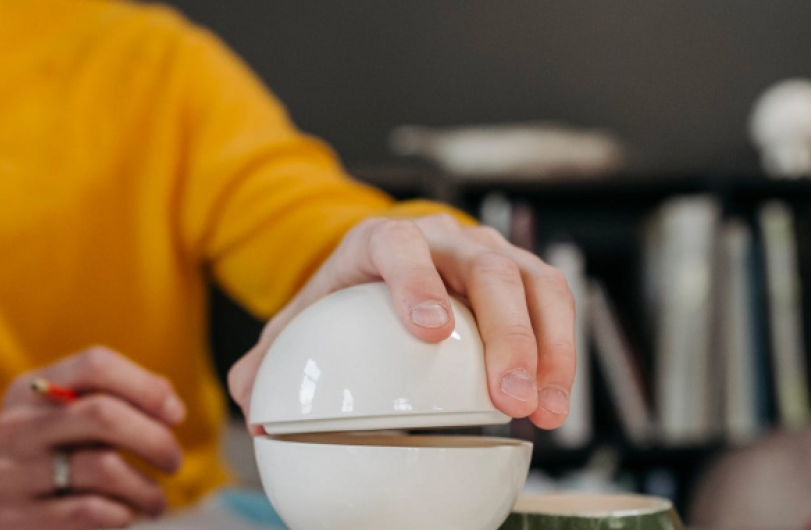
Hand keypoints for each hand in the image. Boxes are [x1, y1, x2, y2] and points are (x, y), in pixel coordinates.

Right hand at [0, 347, 185, 529]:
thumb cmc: (46, 465)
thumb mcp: (66, 424)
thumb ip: (113, 401)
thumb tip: (168, 400)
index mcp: (30, 390)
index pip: (95, 365)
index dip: (146, 386)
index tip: (176, 415)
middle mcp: (14, 426)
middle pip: (103, 414)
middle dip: (155, 438)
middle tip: (173, 461)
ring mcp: (10, 474)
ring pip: (103, 467)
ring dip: (146, 488)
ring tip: (156, 502)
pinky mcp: (15, 519)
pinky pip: (90, 511)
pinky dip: (121, 515)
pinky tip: (124, 517)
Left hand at [228, 214, 575, 431]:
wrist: (382, 266)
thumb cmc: (343, 299)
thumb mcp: (302, 322)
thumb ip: (269, 359)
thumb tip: (249, 400)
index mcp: (379, 239)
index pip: (399, 246)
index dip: (416, 282)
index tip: (430, 330)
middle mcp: (444, 236)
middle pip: (484, 268)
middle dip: (504, 333)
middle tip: (507, 397)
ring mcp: (490, 251)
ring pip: (532, 282)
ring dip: (547, 347)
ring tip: (544, 410)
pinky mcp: (523, 272)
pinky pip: (554, 303)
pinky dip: (562, 353)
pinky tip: (555, 405)